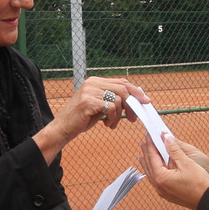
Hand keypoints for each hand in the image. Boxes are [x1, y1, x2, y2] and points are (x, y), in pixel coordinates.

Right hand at [36, 79, 150, 161]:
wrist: (63, 128)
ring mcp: (90, 91)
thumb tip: (134, 99)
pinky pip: (111, 108)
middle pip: (123, 88)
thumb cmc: (82, 119)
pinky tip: (107, 124)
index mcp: (96, 81)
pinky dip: (113, 118)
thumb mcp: (100, 106)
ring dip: (119, 115)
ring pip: (118, 99)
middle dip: (132, 104)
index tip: (145, 101)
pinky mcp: (88, 101)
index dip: (136, 91)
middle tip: (131, 118)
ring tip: (112, 124)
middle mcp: (93, 83)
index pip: (122, 82)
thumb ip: (113, 99)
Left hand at [140, 132, 208, 209]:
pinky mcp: (167, 194)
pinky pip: (155, 180)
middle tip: (144, 141)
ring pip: (151, 174)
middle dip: (147, 152)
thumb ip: (174, 150)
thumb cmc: (199, 183)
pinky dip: (153, 171)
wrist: (208, 200)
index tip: (149, 135)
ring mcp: (162, 191)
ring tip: (143, 154)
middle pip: (149, 165)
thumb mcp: (187, 163)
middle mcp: (159, 186)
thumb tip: (166, 138)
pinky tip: (153, 168)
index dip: (151, 144)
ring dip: (147, 162)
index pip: (152, 157)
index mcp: (161, 177)